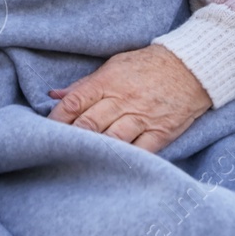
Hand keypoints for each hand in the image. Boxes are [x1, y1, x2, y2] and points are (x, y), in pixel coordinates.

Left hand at [47, 45, 211, 152]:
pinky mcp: (160, 133)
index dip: (55, 120)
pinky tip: (110, 169)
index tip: (43, 133)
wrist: (191, 67)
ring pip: (111, 140)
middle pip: (88, 124)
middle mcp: (122, 100)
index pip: (74, 103)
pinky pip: (139, 152)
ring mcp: (142, 118)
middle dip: (70, 139)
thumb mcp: (114, 66)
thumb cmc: (148, 66)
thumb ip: (85, 85)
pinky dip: (124, 161)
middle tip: (55, 152)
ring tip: (78, 164)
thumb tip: (55, 95)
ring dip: (93, 153)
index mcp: (107, 81)